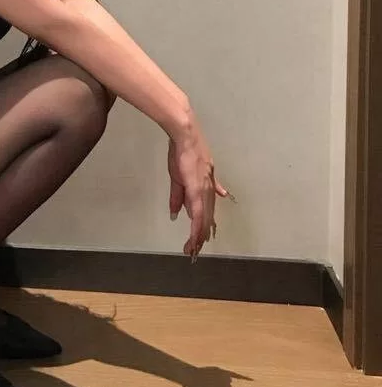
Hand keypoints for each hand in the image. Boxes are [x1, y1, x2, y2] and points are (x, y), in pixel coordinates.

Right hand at [167, 130, 231, 259]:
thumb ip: (178, 197)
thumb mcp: (178, 177)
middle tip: (196, 249)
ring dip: (198, 235)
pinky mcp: (197, 190)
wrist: (185, 137)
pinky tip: (196, 237)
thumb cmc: (181, 153)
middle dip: (200, 235)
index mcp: (206, 187)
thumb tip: (177, 214)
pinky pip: (199, 213)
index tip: (199, 239)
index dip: (202, 226)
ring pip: (204, 219)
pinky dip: (197, 227)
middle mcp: (209, 191)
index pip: (206, 211)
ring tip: (194, 249)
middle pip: (207, 218)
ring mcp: (205, 191)